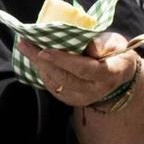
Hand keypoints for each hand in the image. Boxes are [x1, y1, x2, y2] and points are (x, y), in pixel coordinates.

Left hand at [19, 32, 136, 109]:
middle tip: (25, 44)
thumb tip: (90, 47)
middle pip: (64, 78)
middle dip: (42, 61)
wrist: (118, 74)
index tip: (44, 50)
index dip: (63, 60)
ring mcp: (83, 98)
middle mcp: (97, 90)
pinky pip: (53, 87)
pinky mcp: (72, 100)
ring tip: (25, 47)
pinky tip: (34, 59)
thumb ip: (104, 43)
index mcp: (111, 73)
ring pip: (55, 84)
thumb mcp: (116, 43)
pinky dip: (41, 72)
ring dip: (38, 65)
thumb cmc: (115, 52)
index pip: (84, 69)